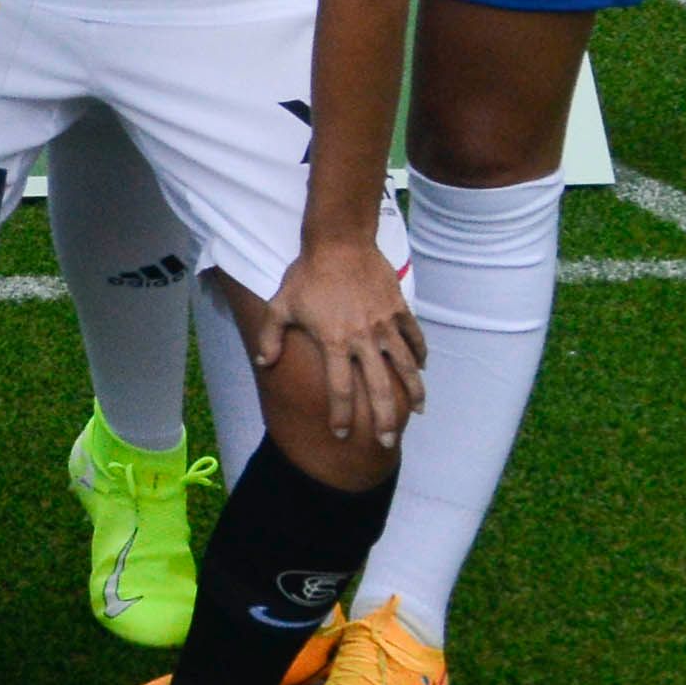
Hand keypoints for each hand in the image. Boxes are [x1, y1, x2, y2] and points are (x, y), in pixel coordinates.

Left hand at [263, 229, 429, 449]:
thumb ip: (271, 336)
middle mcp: (363, 338)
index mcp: (334, 341)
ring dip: (413, 391)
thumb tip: (262, 362)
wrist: (339, 242)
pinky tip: (423, 369)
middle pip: (378, 387)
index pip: (339, 388)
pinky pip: (414, 337)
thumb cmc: (307, 274)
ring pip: (405, 366)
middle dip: (384, 418)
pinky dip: (420, 354)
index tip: (343, 433)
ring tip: (418, 412)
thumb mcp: (281, 305)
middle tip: (388, 442)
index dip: (341, 414)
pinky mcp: (399, 309)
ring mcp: (385, 324)